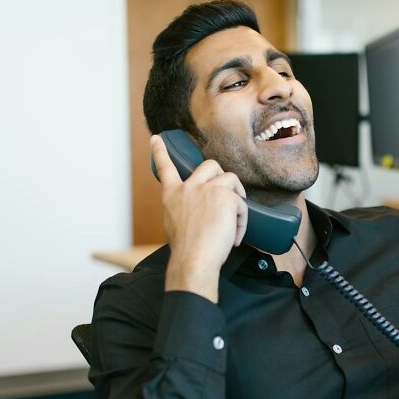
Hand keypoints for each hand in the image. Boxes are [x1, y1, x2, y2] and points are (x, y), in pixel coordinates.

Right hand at [151, 134, 247, 302]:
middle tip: (228, 192)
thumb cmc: (187, 250)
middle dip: (221, 174)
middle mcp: (188, 188)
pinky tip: (236, 235)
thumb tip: (198, 210)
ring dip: (237, 196)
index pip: (165, 168)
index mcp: (172, 195)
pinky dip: (242, 220)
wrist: (194, 259)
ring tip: (236, 217)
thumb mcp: (175, 225)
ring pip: (230, 179)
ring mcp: (207, 190)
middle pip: (209, 165)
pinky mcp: (226, 197)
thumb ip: (184, 210)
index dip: (160, 152)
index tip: (156, 139)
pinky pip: (241, 203)